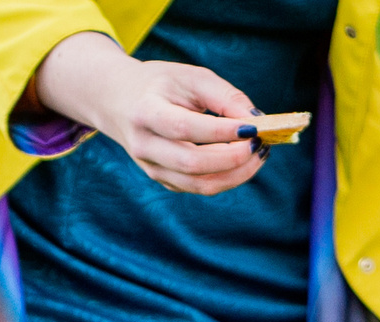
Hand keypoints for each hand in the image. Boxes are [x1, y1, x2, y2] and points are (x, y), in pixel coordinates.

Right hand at [31, 31, 268, 195]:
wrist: (119, 100)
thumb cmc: (161, 84)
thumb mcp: (190, 77)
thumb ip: (224, 96)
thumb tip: (257, 120)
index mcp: (145, 113)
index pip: (185, 128)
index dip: (221, 132)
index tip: (254, 127)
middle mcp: (144, 146)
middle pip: (192, 164)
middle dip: (234, 158)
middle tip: (260, 143)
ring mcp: (152, 168)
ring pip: (200, 184)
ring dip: (237, 174)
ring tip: (259, 153)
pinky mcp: (164, 179)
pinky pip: (202, 186)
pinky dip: (229, 177)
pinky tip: (244, 160)